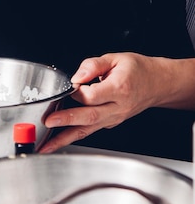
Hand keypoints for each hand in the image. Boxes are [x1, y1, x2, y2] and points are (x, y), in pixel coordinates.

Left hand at [40, 52, 165, 152]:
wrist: (156, 84)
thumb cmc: (137, 71)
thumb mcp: (116, 58)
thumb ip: (94, 65)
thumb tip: (77, 76)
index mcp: (120, 89)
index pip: (94, 95)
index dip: (78, 92)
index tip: (70, 86)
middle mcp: (118, 107)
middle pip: (90, 116)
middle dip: (67, 120)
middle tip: (49, 121)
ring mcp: (114, 118)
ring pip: (88, 130)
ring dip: (65, 139)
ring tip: (46, 145)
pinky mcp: (110, 123)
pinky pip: (90, 130)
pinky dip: (73, 136)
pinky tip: (57, 140)